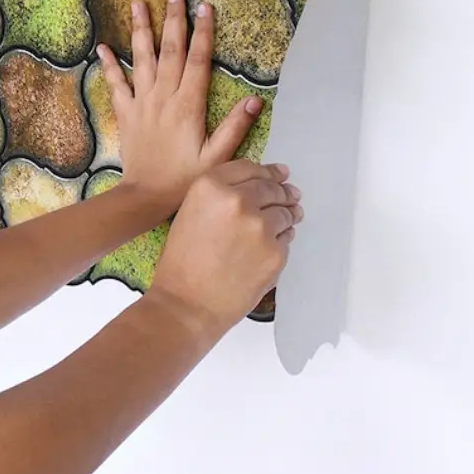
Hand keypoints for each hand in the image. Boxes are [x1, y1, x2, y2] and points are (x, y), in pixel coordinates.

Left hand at [97, 0, 262, 216]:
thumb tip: (253, 100)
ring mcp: (142, 103)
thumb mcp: (217, 159)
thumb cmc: (184, 180)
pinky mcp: (127, 114)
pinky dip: (108, 66)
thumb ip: (234, 128)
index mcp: (189, 105)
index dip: (203, 32)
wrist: (145, 197)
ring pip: (141, 59)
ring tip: (137, 3)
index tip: (204, 6)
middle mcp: (164, 97)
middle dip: (173, 18)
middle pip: (170, 50)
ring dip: (140, 30)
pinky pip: (116, 85)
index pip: (198, 60)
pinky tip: (102, 48)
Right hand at [146, 160, 302, 339]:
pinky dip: (283, 241)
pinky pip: (287, 239)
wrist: (188, 305)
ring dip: (288, 215)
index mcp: (211, 187)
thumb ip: (219, 196)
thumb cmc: (182, 266)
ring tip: (289, 219)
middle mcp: (238, 201)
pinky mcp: (275, 252)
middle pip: (271, 188)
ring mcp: (260, 226)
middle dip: (283, 192)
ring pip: (285, 213)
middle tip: (290, 196)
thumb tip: (256, 188)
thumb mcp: (190, 215)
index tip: (280, 173)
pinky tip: (272, 248)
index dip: (268, 171)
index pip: (250, 168)